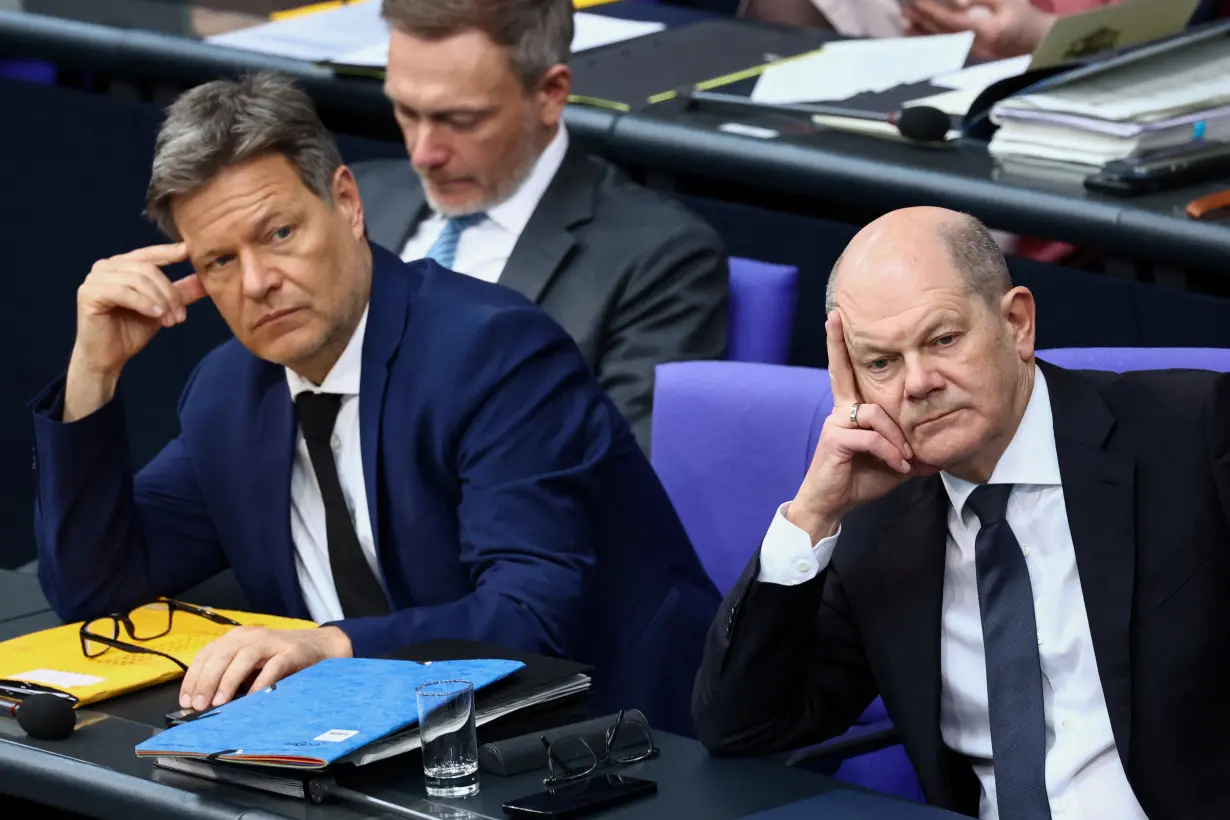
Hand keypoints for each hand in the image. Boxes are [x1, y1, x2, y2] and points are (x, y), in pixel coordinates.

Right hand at [64, 244, 205, 420]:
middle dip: (169, 293)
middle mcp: (106, 267)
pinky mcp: (89, 293)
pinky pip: (123, 292)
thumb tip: (205, 280)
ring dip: (159, 301)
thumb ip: (180, 293)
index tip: (188, 252)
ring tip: (169, 320)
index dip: (168, 252)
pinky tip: (155, 315)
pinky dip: (143, 303)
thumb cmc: (131, 330)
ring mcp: (95, 279)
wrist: (109, 357)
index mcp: (121, 265)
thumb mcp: (162, 308)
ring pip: (137, 280)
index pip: (148, 254)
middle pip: (147, 269)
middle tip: (180, 316)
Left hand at [178, 626, 352, 711]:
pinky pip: (273, 667)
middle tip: (199, 705)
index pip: (206, 654)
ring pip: (243, 657)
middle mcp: (251, 636)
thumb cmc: (280, 658)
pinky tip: (252, 698)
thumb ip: (230, 674)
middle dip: (206, 681)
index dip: (193, 678)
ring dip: (228, 681)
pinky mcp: (291, 652)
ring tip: (219, 702)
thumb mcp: (251, 662)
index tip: (187, 701)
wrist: (319, 646)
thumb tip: (204, 701)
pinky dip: (260, 683)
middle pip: (222, 655)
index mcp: (236, 637)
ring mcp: (272, 643)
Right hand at [785, 312, 917, 541]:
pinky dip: (890, 452)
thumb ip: (911, 451)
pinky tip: (897, 465)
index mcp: (854, 411)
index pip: (849, 374)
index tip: (836, 318)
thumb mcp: (894, 463)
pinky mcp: (836, 440)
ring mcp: (836, 423)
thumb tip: (939, 454)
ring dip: (897, 437)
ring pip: (876, 414)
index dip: (841, 347)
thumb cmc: (859, 480)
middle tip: (834, 316)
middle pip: (842, 372)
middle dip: (836, 343)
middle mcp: (842, 411)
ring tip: (905, 459)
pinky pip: (871, 437)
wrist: (831, 504)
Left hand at [903, 0, 1055, 59]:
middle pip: (940, 34)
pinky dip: (932, 37)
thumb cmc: (1025, 18)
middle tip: (903, 9)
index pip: (949, 22)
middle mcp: (973, 46)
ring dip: (922, 32)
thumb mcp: (1008, 1)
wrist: (1040, 43)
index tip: (915, 2)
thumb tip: (958, 0)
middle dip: (921, 21)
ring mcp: (971, 53)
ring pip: (941, 42)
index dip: (930, 12)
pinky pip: (946, 45)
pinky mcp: (970, 54)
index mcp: (984, 32)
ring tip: (906, 21)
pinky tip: (921, 32)